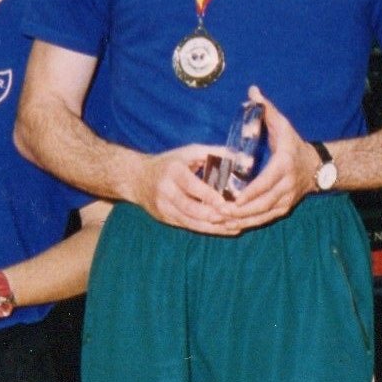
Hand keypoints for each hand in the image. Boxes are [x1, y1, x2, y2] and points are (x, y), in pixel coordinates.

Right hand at [129, 141, 250, 235]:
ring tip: (234, 228)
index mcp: (172, 171)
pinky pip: (188, 226)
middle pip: (190, 208)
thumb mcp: (189, 152)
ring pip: (190, 222)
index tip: (225, 203)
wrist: (138, 178)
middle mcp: (165, 191)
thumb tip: (244, 160)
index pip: (191, 186)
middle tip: (234, 218)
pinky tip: (224, 229)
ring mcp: (163, 207)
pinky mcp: (165, 218)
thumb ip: (215, 153)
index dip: (208, 196)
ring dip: (213, 227)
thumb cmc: (171, 163)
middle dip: (212, 215)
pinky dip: (207, 229)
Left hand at [220, 87, 321, 228]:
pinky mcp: (283, 209)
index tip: (232, 199)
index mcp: (283, 166)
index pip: (265, 183)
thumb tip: (252, 91)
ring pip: (261, 215)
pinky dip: (247, 223)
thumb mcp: (283, 125)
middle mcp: (286, 186)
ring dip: (241, 220)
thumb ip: (266, 109)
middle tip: (218, 212)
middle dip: (239, 211)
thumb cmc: (294, 144)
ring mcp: (285, 200)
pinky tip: (230, 225)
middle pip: (261, 204)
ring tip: (220, 220)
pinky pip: (264, 219)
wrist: (316, 167)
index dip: (249, 193)